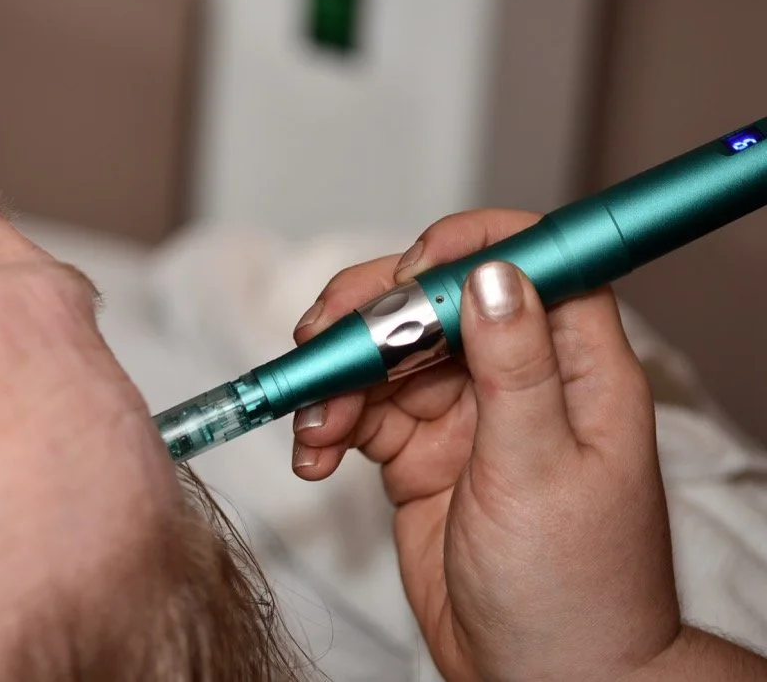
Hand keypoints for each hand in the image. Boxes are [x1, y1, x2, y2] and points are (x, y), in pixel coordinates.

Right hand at [290, 210, 681, 681]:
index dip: (467, 251)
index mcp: (576, 370)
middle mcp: (518, 380)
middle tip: (322, 338)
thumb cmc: (573, 592)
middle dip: (372, 314)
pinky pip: (361, 414)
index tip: (408, 272)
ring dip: (337, 379)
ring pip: (387, 356)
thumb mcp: (541, 470)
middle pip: (436, 302)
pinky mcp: (419, 454)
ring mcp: (464, 417)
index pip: (530, 266)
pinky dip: (327, 426)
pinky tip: (314, 456)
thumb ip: (516, 367)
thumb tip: (495, 273)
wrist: (542, 681)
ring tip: (313, 424)